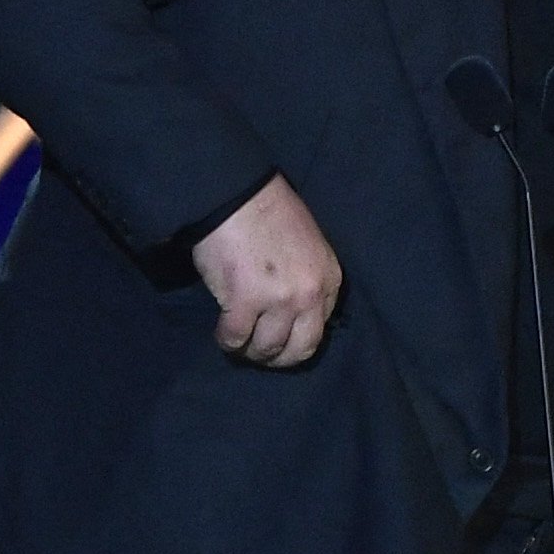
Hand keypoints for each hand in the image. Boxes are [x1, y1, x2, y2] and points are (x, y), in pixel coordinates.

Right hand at [192, 174, 344, 367]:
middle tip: (260, 354)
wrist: (237, 195)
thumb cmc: (270, 213)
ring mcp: (279, 300)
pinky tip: (223, 332)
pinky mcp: (245, 302)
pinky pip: (235, 338)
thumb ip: (308, 279)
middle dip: (279, 358)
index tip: (281, 339)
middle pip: (300, 349)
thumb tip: (294, 311)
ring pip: (267, 348)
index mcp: (330, 280)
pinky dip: (227, 340)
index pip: (320, 329)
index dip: (298, 340)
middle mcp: (310, 295)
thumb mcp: (309, 247)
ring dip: (250, 351)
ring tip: (239, 343)